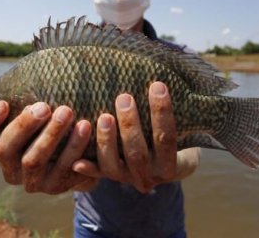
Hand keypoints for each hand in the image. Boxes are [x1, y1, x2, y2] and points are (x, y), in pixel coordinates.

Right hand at [0, 101, 96, 194]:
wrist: (80, 152)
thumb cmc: (49, 123)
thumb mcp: (34, 115)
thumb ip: (19, 103)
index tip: (3, 103)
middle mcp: (9, 168)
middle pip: (4, 150)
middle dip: (23, 126)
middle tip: (43, 106)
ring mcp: (31, 181)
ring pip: (33, 160)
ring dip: (50, 134)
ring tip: (67, 111)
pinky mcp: (55, 186)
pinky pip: (64, 167)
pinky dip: (75, 146)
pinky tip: (84, 126)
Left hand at [73, 81, 199, 193]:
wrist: (162, 167)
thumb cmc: (169, 136)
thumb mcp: (181, 130)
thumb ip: (175, 112)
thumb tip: (166, 80)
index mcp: (169, 165)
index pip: (166, 138)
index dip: (162, 113)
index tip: (157, 85)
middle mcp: (148, 176)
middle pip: (137, 153)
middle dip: (130, 125)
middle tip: (123, 97)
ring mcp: (126, 178)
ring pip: (113, 165)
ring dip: (107, 140)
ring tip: (103, 116)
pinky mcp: (108, 177)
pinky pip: (95, 174)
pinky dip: (87, 168)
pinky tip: (77, 161)